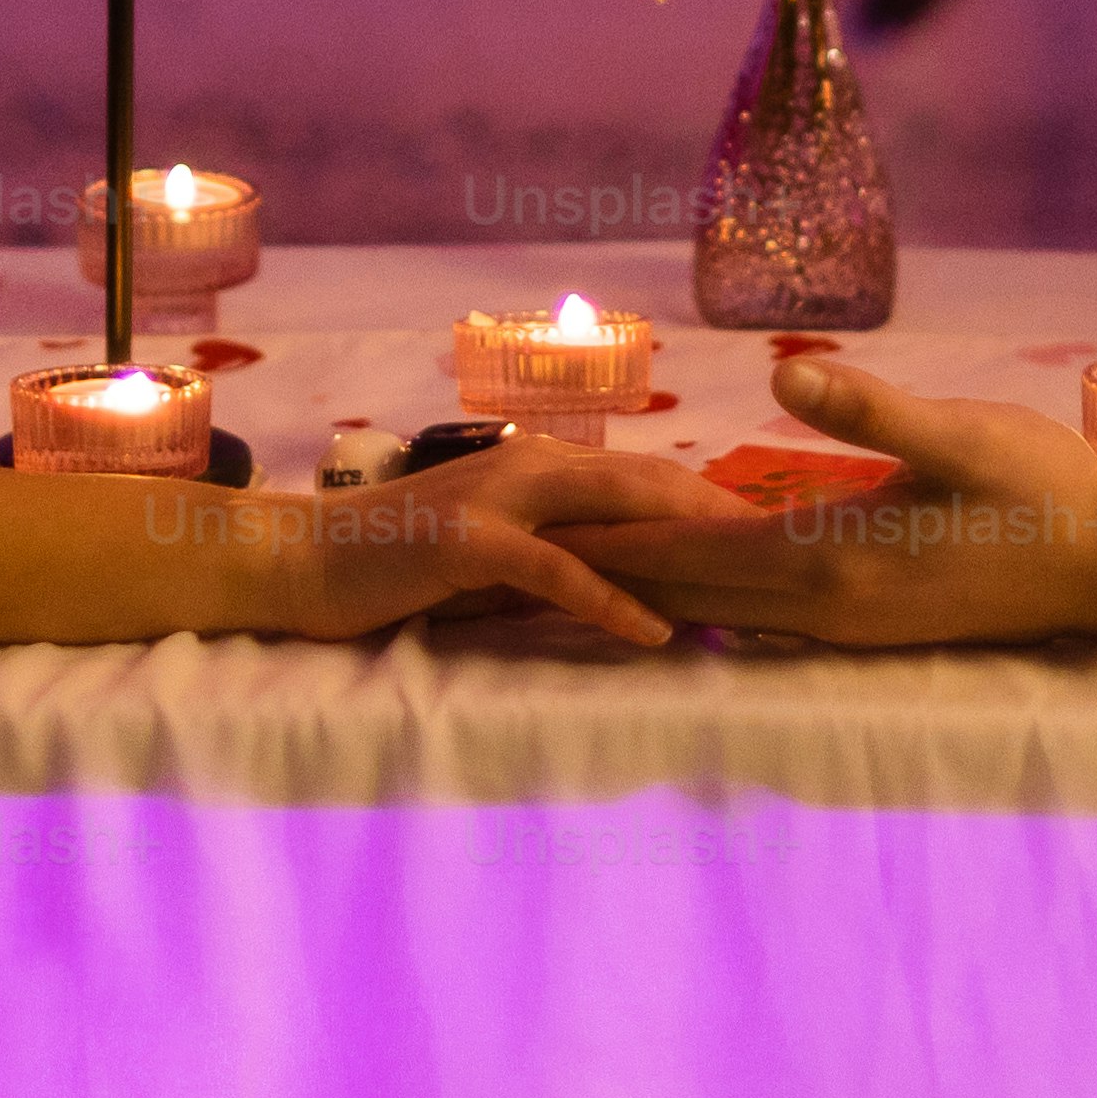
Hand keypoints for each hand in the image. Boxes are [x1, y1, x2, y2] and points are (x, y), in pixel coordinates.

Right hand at [252, 437, 757, 650]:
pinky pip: (557, 570)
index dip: (712, 499)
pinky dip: (611, 600)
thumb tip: (625, 582)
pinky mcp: (471, 542)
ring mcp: (500, 498)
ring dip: (688, 551)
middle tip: (792, 555)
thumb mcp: (490, 554)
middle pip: (651, 482)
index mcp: (538, 467)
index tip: (774, 533)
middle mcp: (529, 466)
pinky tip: (657, 631)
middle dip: (723, 516)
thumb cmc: (398, 562)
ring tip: (752, 587)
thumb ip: (552, 555)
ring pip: (615, 514)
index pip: (645, 476)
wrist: (304, 561)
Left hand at [550, 358, 1096, 647]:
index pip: (696, 553)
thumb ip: (871, 407)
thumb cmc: (1043, 485)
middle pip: (693, 596)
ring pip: (724, 613)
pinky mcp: (872, 624)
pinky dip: (710, 600)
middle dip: (614, 574)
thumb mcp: (960, 432)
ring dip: (658, 592)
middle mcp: (828, 607)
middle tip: (531, 558)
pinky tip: (691, 587)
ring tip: (586, 570)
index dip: (620, 538)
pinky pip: (763, 618)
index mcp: (835, 558)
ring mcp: (850, 625)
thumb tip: (786, 374)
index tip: (546, 530)